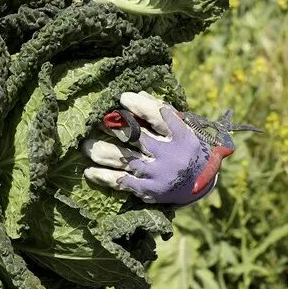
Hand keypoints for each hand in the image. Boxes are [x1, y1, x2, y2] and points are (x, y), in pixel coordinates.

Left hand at [81, 91, 232, 206]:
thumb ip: (164, 114)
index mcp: (181, 136)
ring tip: (85, 146)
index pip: (159, 117)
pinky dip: (106, 177)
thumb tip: (138, 97)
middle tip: (97, 120)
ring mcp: (158, 175)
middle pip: (137, 138)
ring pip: (126, 160)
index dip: (141, 107)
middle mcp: (169, 155)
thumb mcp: (186, 130)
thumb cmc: (190, 150)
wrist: (202, 185)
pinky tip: (90, 171)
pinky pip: (124, 183)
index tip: (123, 98)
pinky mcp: (150, 191)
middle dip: (115, 127)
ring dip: (104, 152)